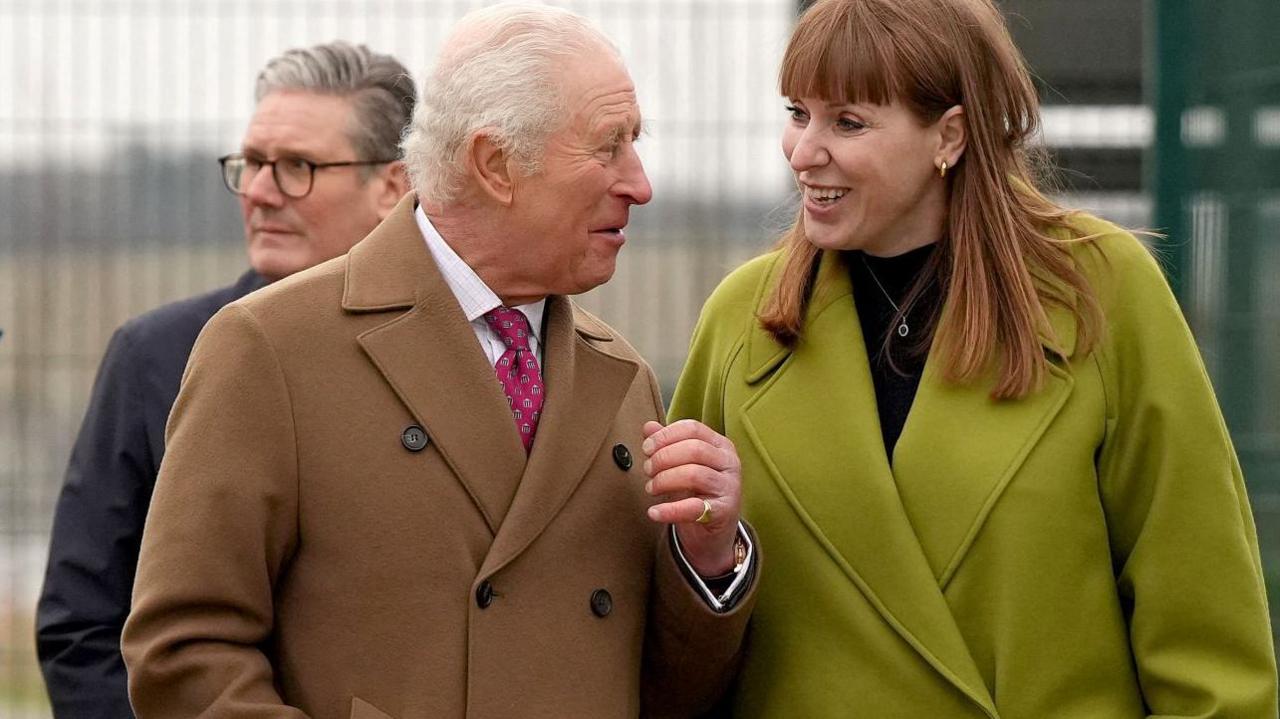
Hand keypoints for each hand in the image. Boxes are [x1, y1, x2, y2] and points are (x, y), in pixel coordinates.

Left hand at [641, 419, 741, 576]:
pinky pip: (694, 507)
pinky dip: (669, 510)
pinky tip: (654, 512)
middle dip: (663, 458)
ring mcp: (729, 487)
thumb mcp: (682, 466)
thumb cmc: (698, 493)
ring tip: (651, 488)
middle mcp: (729, 462)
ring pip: (694, 474)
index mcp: (720, 445)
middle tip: (647, 470)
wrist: (714, 532)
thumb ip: (667, 445)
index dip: (666, 435)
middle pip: (693, 449)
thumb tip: (648, 427)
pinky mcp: (724, 512)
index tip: (646, 448)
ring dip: (664, 480)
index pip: (693, 429)